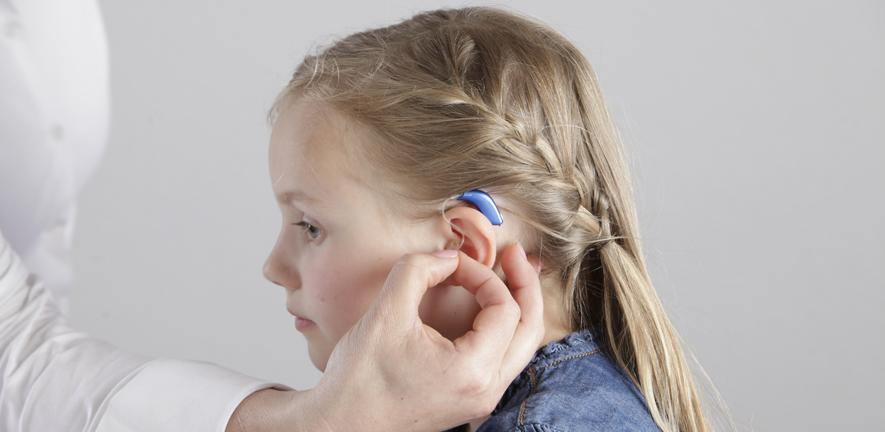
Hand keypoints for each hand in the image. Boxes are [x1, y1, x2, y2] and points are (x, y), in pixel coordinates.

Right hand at [307, 243, 544, 431]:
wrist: (341, 422)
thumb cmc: (360, 377)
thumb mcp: (386, 312)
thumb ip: (418, 271)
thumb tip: (447, 259)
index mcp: (472, 370)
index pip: (504, 308)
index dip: (483, 275)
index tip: (454, 265)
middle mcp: (486, 390)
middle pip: (529, 330)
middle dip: (525, 286)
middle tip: (513, 254)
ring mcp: (481, 400)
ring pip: (521, 347)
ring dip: (518, 307)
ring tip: (510, 275)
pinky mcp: (470, 400)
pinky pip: (503, 360)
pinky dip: (503, 329)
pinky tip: (490, 307)